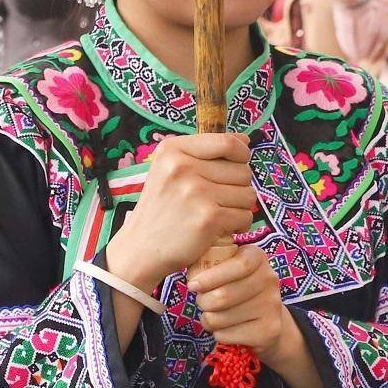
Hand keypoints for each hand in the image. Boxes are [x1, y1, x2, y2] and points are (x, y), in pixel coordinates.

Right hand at [102, 133, 256, 287]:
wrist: (140, 247)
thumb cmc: (160, 208)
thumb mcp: (168, 170)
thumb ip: (202, 152)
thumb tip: (244, 139)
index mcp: (172, 150)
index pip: (228, 142)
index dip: (242, 154)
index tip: (236, 165)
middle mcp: (182, 167)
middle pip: (242, 170)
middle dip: (238, 186)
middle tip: (217, 199)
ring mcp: (196, 192)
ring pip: (247, 194)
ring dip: (239, 207)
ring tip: (217, 212)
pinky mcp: (208, 218)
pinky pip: (245, 216)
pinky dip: (238, 225)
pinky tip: (220, 227)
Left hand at [187, 241, 294, 359]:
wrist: (265, 317)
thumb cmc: (233, 286)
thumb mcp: (224, 267)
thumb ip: (207, 262)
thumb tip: (184, 265)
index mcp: (257, 258)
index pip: (238, 265)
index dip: (211, 277)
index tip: (192, 286)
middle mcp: (269, 279)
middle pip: (224, 295)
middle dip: (203, 302)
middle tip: (202, 302)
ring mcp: (272, 306)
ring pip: (220, 318)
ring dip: (208, 319)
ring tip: (214, 315)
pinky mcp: (269, 330)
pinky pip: (226, 335)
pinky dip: (218, 334)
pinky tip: (225, 328)